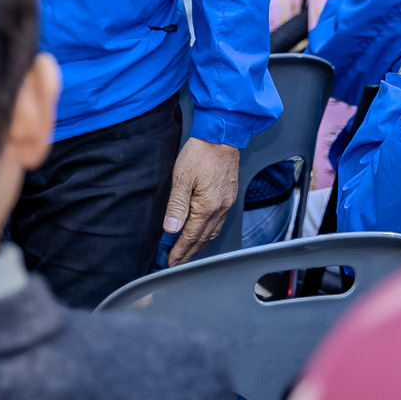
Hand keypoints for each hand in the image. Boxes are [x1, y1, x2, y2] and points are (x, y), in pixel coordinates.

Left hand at [162, 138, 239, 265]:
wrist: (222, 136)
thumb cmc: (201, 153)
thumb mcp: (182, 178)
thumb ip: (176, 206)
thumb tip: (170, 228)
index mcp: (208, 207)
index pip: (191, 236)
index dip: (180, 250)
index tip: (171, 261)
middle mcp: (220, 209)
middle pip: (203, 239)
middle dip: (189, 253)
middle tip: (177, 263)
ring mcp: (227, 203)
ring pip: (213, 232)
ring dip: (200, 245)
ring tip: (189, 253)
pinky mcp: (229, 196)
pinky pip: (219, 222)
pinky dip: (209, 233)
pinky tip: (203, 233)